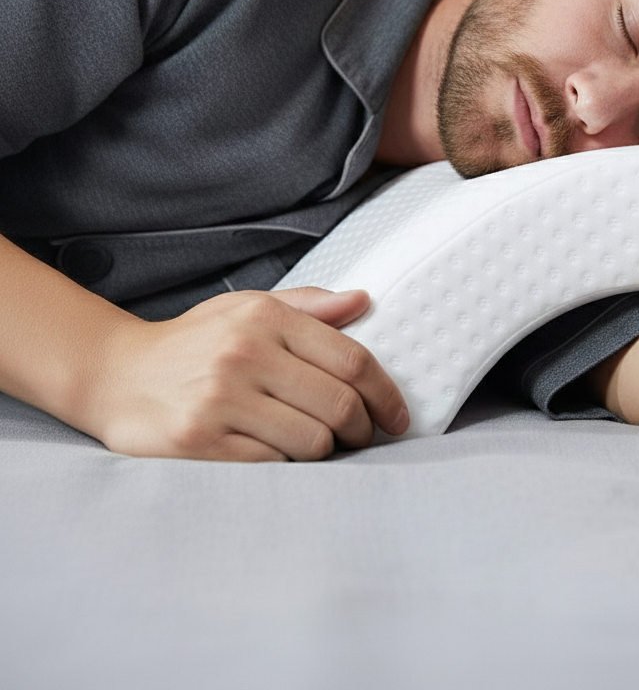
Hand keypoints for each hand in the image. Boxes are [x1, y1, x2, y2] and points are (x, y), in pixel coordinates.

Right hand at [81, 287, 408, 460]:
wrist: (115, 374)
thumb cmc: (195, 342)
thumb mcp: (248, 308)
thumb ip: (309, 305)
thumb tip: (363, 299)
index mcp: (265, 319)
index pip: (352, 360)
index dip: (386, 394)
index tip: (397, 417)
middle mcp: (245, 354)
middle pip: (340, 406)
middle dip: (362, 429)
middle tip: (360, 436)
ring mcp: (220, 399)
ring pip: (312, 442)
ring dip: (323, 450)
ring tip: (313, 443)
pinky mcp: (199, 441)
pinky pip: (272, 465)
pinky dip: (284, 465)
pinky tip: (274, 451)